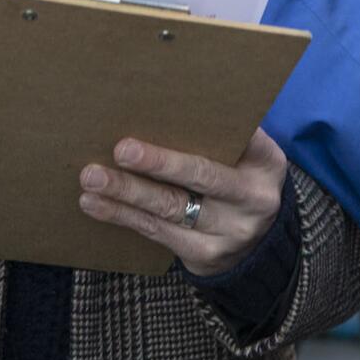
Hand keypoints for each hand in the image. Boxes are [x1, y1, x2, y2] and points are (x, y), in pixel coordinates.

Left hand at [77, 129, 288, 275]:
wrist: (259, 249)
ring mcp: (230, 232)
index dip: (210, 126)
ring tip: (92, 178)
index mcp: (267, 163)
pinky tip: (95, 203)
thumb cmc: (240, 184)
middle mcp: (254, 198)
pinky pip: (157, 232)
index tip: (172, 112)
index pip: (241, 138)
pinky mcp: (204, 256)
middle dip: (158, 162)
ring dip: (127, 191)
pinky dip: (123, 215)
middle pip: (200, 175)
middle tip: (121, 150)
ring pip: (170, 207)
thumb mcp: (249, 160)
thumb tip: (165, 103)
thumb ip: (222, 136)